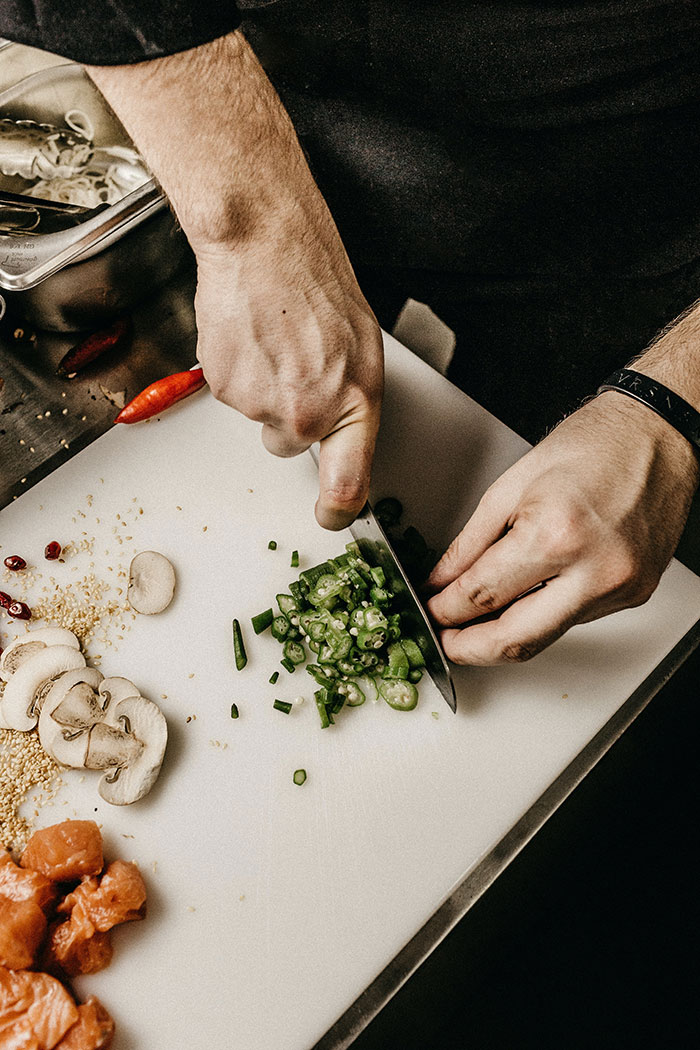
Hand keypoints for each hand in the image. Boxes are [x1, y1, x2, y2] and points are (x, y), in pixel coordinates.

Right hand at [193, 214, 382, 531]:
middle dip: (289, 416)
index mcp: (353, 404)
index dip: (337, 510)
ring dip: (264, 386)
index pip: (347, 486)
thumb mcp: (360, 349)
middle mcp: (307, 414)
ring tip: (275, 338)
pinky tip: (251, 335)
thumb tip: (342, 438)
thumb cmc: (316, 283)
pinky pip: (233, 392)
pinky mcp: (224, 388)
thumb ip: (351, 402)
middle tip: (295, 365)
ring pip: (259, 416)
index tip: (331, 515)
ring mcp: (261, 404)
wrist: (263, 243)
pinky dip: (239, 369)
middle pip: (290, 446)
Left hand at [426, 393, 698, 663]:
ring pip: (546, 637)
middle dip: (470, 648)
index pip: (483, 595)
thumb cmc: (593, 445)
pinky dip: (542, 615)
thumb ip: (470, 542)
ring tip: (475, 622)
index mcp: (556, 535)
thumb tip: (441, 581)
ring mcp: (620, 587)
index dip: (446, 611)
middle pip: (516, 640)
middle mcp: (594, 570)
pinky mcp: (635, 594)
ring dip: (505, 635)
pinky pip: (574, 619)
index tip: (431, 611)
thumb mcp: (511, 485)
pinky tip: (524, 599)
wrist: (657, 434)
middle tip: (445, 640)